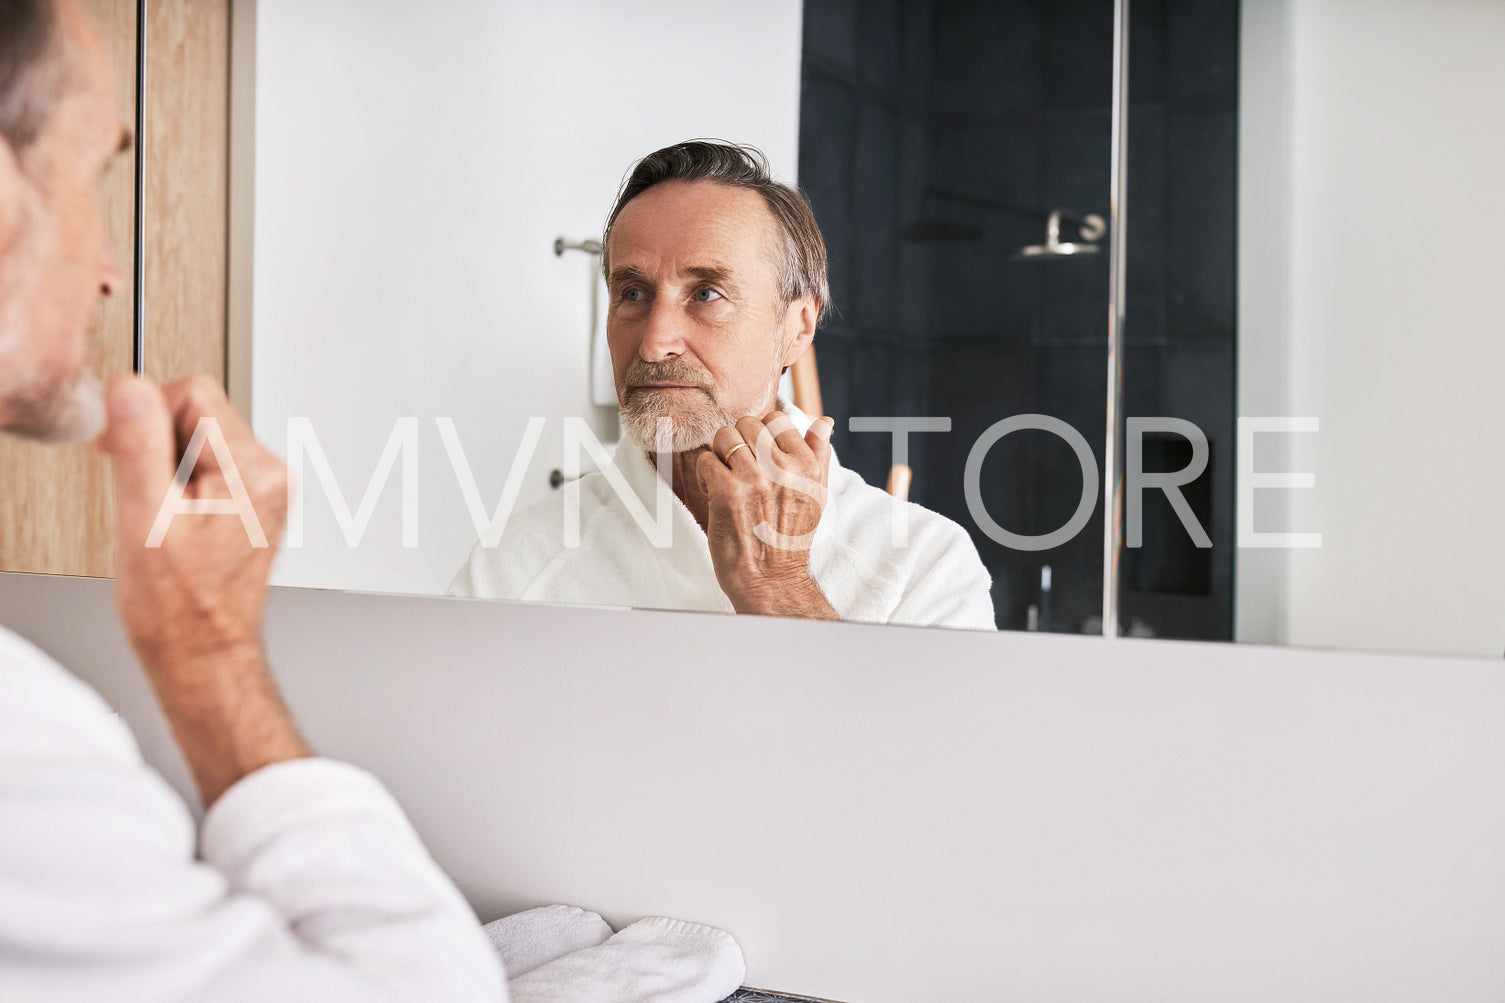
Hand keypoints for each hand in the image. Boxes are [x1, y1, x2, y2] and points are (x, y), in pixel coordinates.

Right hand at [102, 374, 286, 666]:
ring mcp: (265, 491)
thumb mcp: (145, 519)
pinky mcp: (252, 505)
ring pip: (198, 439)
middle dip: (157, 445)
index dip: (147, 416)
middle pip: (198, 412)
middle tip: (146, 499)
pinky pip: (205, 467)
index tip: (128, 456)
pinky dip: (178, 486)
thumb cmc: (181, 609)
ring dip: (166, 468)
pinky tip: (174, 526)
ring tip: (162, 520)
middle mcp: (270, 476)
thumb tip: (132, 388)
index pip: (194, 392)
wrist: (204, 655)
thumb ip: (139, 445)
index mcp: (253, 472)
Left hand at [695, 410, 839, 618]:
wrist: (771, 578)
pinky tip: (713, 488)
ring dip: (719, 454)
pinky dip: (705, 471)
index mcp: (807, 465)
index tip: (757, 453)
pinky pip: (706, 459)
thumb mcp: (816, 494)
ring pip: (724, 437)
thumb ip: (819, 454)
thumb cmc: (790, 538)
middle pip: (747, 424)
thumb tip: (824, 421)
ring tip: (725, 475)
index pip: (776, 419)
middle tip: (738, 465)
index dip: (762, 432)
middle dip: (738, 441)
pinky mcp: (727, 492)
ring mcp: (754, 478)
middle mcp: (783, 468)